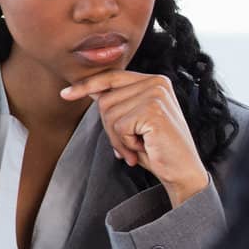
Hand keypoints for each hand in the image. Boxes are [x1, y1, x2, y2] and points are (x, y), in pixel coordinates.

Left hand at [61, 71, 207, 206]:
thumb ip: (119, 102)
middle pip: (106, 99)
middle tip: (129, 145)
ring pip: (109, 114)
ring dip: (118, 138)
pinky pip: (119, 127)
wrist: (183, 171)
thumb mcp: (136, 121)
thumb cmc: (159, 148)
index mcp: (155, 81)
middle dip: (110, 128)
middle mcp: (157, 83)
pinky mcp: (153, 111)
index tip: (65, 94)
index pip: (112, 77)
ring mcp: (156, 95)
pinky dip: (125, 143)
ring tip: (137, 147)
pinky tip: (143, 148)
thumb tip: (91, 89)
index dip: (87, 85)